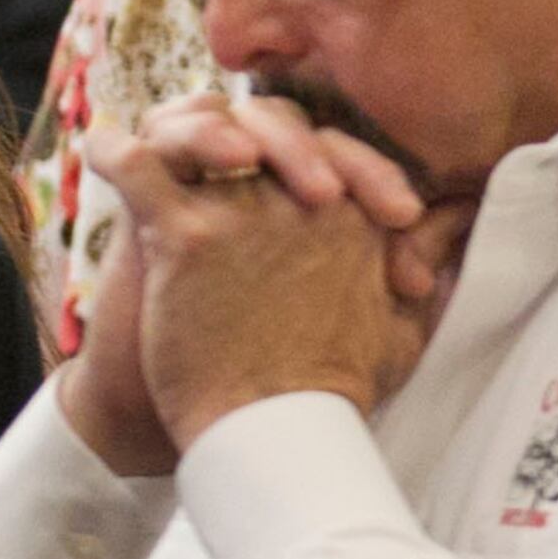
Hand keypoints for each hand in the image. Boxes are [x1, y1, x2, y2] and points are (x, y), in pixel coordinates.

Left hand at [82, 96, 462, 460]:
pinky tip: (104, 151)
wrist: (275, 434)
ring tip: (170, 147)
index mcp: (359, 218)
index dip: (313, 155)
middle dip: (253, 129)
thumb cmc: (336, 394)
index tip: (296, 184)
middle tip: (234, 156)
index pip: (335, 147)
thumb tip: (452, 242)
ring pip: (207, 127)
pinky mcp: (185, 234)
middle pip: (274, 125)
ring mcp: (245, 213)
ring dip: (187, 130)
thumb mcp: (407, 330)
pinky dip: (112, 152)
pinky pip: (135, 163)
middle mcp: (308, 201)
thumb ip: (429, 275)